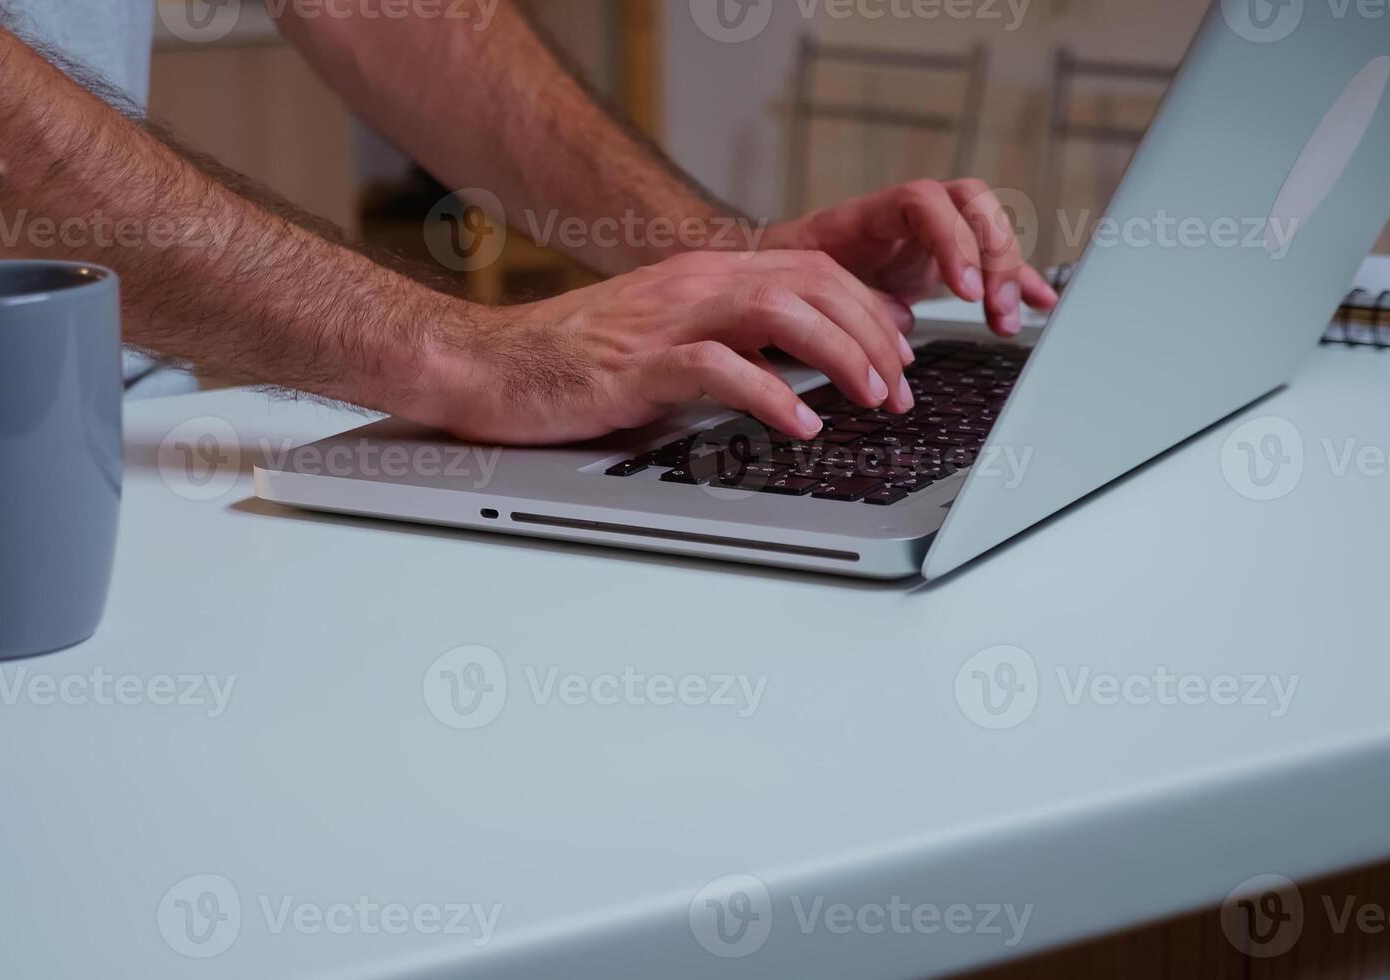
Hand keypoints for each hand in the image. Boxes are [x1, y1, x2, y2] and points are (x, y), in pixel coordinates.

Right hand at [409, 250, 917, 445]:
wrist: (484, 366)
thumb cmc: (571, 363)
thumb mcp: (664, 340)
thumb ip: (728, 341)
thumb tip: (798, 368)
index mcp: (704, 276)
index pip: (812, 269)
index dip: (870, 305)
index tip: (905, 345)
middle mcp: (692, 284)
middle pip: (812, 283)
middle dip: (873, 332)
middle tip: (904, 385)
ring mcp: (665, 320)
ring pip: (780, 311)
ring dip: (840, 355)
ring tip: (873, 397)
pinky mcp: (637, 365)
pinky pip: (720, 368)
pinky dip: (771, 394)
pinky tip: (801, 423)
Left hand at [761, 179, 1059, 337]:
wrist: (786, 273)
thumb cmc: (790, 274)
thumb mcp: (806, 285)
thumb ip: (847, 296)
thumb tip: (892, 319)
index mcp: (871, 214)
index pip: (924, 201)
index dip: (952, 239)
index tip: (964, 288)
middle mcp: (908, 217)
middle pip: (970, 204)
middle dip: (992, 253)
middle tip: (992, 305)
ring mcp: (932, 235)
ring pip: (987, 230)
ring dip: (1007, 273)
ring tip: (1007, 319)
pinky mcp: (946, 262)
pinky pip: (991, 264)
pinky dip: (1018, 282)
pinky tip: (1041, 301)